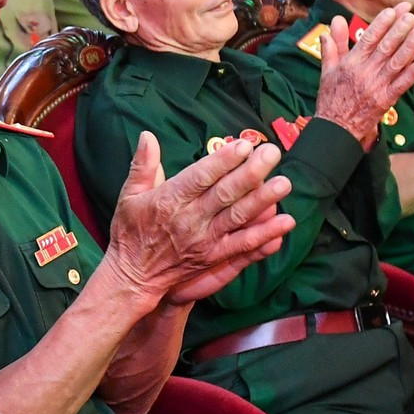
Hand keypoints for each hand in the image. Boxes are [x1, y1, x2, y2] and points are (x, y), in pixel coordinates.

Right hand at [100, 131, 294, 306]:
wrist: (132, 277)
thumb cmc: (130, 233)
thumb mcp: (129, 195)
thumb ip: (142, 165)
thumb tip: (147, 135)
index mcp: (169, 200)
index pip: (200, 176)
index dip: (223, 160)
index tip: (244, 145)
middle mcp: (189, 220)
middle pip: (225, 193)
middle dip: (251, 172)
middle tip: (273, 153)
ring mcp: (204, 240)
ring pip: (238, 217)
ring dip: (263, 200)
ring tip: (284, 183)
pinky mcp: (213, 257)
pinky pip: (243, 245)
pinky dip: (265, 234)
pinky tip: (285, 223)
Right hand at [314, 4, 413, 141]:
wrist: (335, 128)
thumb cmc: (331, 97)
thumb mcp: (327, 69)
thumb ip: (333, 45)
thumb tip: (333, 22)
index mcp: (351, 63)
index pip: (369, 38)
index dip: (383, 23)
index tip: (395, 10)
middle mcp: (364, 72)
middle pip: (386, 47)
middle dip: (401, 30)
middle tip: (413, 16)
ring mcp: (376, 86)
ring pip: (396, 63)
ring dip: (411, 48)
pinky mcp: (385, 101)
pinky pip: (400, 86)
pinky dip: (411, 75)